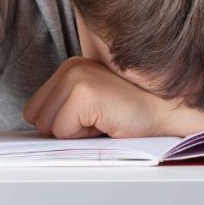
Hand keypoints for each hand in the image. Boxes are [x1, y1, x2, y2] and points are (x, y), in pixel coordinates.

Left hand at [23, 57, 188, 138]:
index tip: (92, 120)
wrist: (169, 114)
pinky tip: (108, 122)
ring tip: (104, 121)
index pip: (35, 110)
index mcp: (69, 68)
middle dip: (66, 130)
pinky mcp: (83, 92)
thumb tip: (37, 131)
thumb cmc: (133, 117)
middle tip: (100, 121)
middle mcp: (69, 67)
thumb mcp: (92, 108)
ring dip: (76, 134)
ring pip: (48, 126)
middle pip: (37, 118)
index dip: (62, 125)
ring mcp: (75, 76)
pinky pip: (62, 131)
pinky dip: (84, 137)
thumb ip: (66, 110)